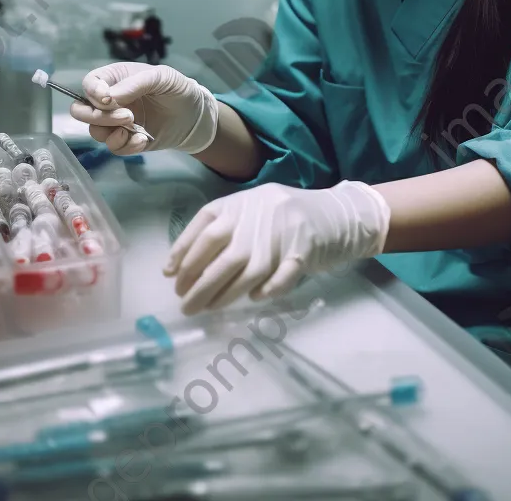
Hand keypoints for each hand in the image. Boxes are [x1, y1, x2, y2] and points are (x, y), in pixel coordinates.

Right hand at [69, 63, 217, 154]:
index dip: (92, 92)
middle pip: (81, 110)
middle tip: (127, 116)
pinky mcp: (126, 140)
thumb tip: (109, 97)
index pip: (90, 83)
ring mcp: (116, 122)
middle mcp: (110, 101)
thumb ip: (136, 83)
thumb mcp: (162, 77)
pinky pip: (113, 147)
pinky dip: (126, 145)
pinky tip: (143, 140)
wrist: (194, 116)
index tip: (108, 99)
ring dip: (112, 132)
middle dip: (98, 116)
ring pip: (95, 131)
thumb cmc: (177, 89)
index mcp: (116, 79)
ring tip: (135, 129)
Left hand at [162, 181, 390, 314]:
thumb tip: (178, 265)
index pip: (206, 226)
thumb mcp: (254, 208)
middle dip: (198, 284)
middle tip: (184, 304)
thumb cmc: (286, 215)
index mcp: (244, 202)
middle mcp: (261, 216)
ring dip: (223, 295)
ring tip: (206, 309)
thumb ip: (223, 228)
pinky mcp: (305, 252)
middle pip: (222, 256)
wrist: (339, 212)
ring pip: (247, 272)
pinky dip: (265, 291)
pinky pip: (281, 278)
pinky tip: (253, 299)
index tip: (171, 276)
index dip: (184, 251)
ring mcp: (284, 234)